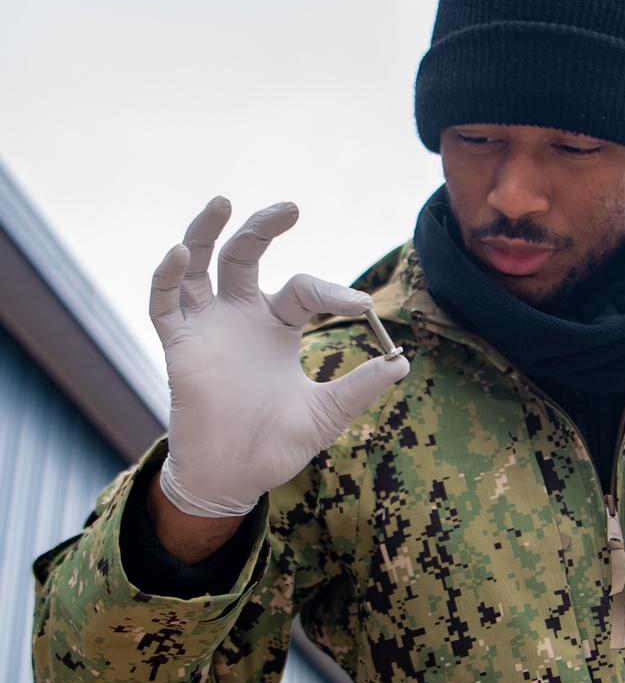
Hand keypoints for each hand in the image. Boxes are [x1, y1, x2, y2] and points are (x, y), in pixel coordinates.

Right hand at [150, 198, 408, 516]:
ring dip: (204, 232)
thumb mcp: (326, 413)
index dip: (333, 293)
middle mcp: (241, 317)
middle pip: (245, 255)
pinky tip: (179, 255)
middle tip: (290, 208)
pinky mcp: (179, 347)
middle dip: (263, 227)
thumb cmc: (277, 444)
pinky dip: (167, 277)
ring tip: (223, 203)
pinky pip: (164, 304)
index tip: (364, 308)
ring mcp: (207, 328)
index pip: (304, 289)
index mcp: (278, 326)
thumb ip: (359, 387)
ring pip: (199, 265)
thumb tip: (402, 362)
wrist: (234, 479)